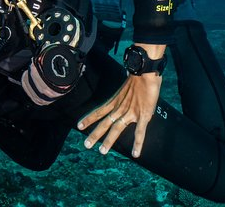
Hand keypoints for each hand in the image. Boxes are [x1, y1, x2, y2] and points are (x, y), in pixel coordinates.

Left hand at [77, 43, 164, 157]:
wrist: (145, 70)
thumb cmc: (138, 77)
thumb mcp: (127, 88)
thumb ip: (124, 96)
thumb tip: (124, 96)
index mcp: (116, 101)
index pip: (99, 111)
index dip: (89, 118)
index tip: (79, 126)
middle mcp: (120, 107)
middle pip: (105, 123)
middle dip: (95, 134)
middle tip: (86, 145)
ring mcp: (131, 112)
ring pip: (117, 129)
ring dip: (109, 140)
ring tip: (102, 151)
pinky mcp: (143, 115)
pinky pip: (140, 132)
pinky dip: (138, 143)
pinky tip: (135, 154)